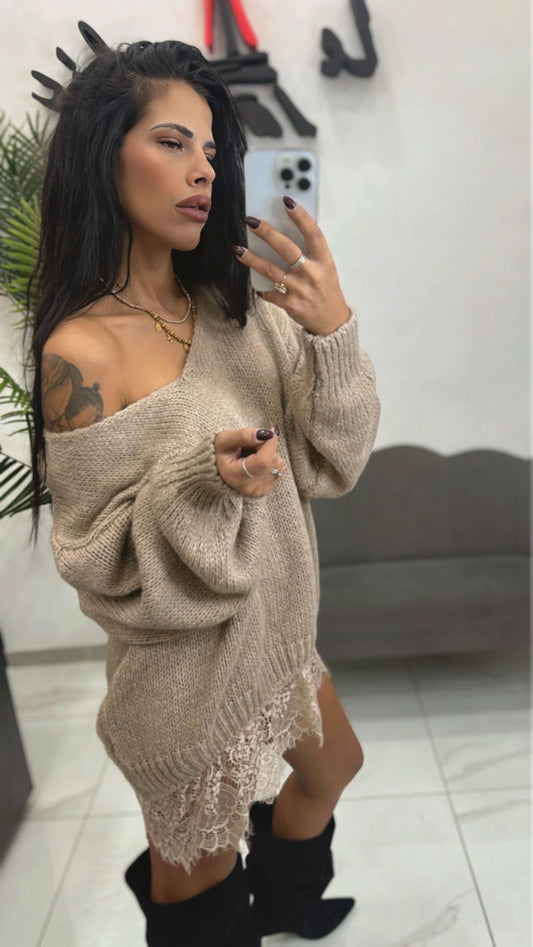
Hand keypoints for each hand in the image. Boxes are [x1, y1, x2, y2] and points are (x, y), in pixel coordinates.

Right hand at [214, 427, 285, 496]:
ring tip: (251, 455)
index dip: (270, 444)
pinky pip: (279, 469)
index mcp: (236, 476)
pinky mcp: (267, 490)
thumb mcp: (224, 440)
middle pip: (272, 461)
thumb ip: (243, 435)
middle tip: (250, 447)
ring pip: (278, 464)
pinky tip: (257, 463)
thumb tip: (265, 434)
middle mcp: (249, 487)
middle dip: (266, 447)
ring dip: (269, 454)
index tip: (269, 433)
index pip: (263, 461)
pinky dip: (271, 462)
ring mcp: (259, 491)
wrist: (218, 472)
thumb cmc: (219, 454)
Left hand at [233, 198, 350, 335]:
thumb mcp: (326, 268)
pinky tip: (256, 284)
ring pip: (271, 271)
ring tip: (238, 249)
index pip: (313, 234)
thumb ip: (310, 252)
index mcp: (324, 261)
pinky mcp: (291, 304)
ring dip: (252, 259)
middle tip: (252, 221)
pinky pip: (270, 293)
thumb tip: (284, 230)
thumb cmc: (326, 289)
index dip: (301, 217)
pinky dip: (262, 289)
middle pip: (287, 249)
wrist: (331, 321)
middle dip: (267, 233)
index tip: (287, 201)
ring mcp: (301, 290)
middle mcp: (313, 274)